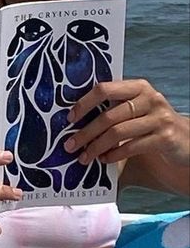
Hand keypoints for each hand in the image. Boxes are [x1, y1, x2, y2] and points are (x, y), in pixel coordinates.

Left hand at [64, 79, 189, 166]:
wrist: (186, 140)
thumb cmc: (150, 124)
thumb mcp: (134, 110)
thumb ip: (112, 109)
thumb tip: (75, 121)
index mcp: (137, 87)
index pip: (104, 89)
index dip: (84, 103)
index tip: (69, 119)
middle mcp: (149, 98)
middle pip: (108, 115)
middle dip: (85, 133)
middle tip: (70, 146)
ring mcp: (159, 117)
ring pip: (118, 133)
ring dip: (96, 147)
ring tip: (84, 157)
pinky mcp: (165, 137)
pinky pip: (132, 147)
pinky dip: (114, 155)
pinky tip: (104, 160)